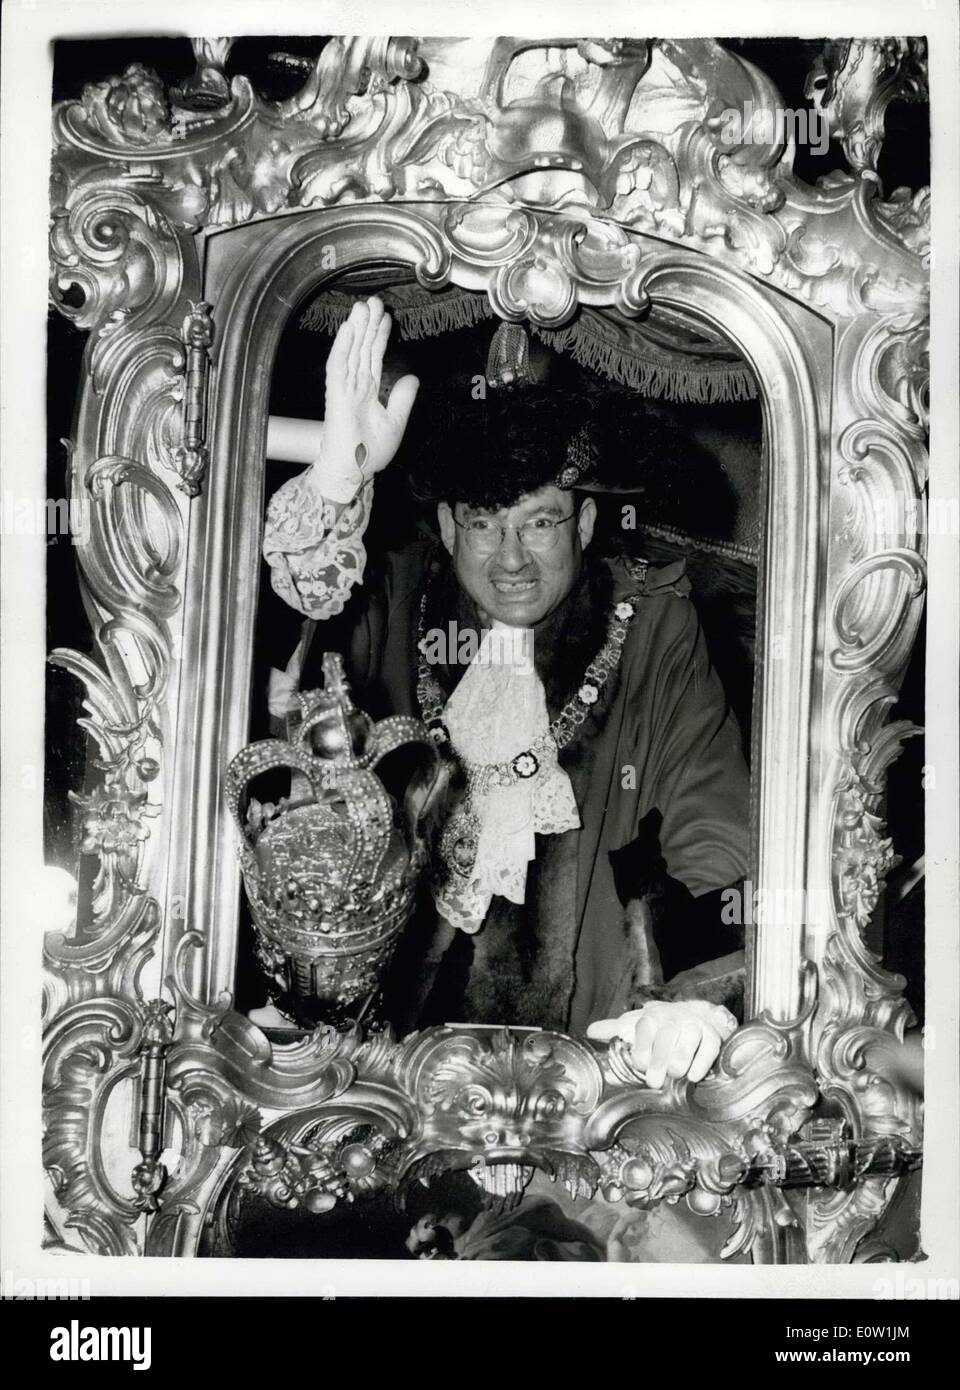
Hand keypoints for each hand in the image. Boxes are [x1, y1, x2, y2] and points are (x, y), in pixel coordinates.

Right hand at [319, 296, 418, 494]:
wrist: (353, 471)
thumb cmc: (370, 453)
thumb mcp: (396, 422)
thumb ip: (403, 399)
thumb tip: (413, 378)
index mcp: (368, 392)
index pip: (374, 358)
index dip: (380, 338)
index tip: (386, 319)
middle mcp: (355, 387)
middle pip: (363, 350)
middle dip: (368, 326)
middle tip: (373, 302)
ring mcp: (344, 390)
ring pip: (351, 352)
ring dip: (357, 330)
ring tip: (362, 307)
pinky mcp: (336, 396)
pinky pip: (338, 367)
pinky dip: (343, 347)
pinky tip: (349, 330)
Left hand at [587, 999, 736, 1087]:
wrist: (693, 1016)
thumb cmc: (658, 1027)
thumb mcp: (636, 1026)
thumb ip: (615, 1030)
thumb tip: (590, 1033)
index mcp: (652, 1016)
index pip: (645, 1028)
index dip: (642, 1048)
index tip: (640, 1066)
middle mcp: (674, 1018)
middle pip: (667, 1036)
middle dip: (660, 1060)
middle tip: (654, 1082)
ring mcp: (694, 1026)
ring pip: (689, 1039)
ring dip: (681, 1059)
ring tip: (675, 1075)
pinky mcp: (712, 1036)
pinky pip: (710, 1048)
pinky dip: (702, 1063)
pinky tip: (693, 1077)